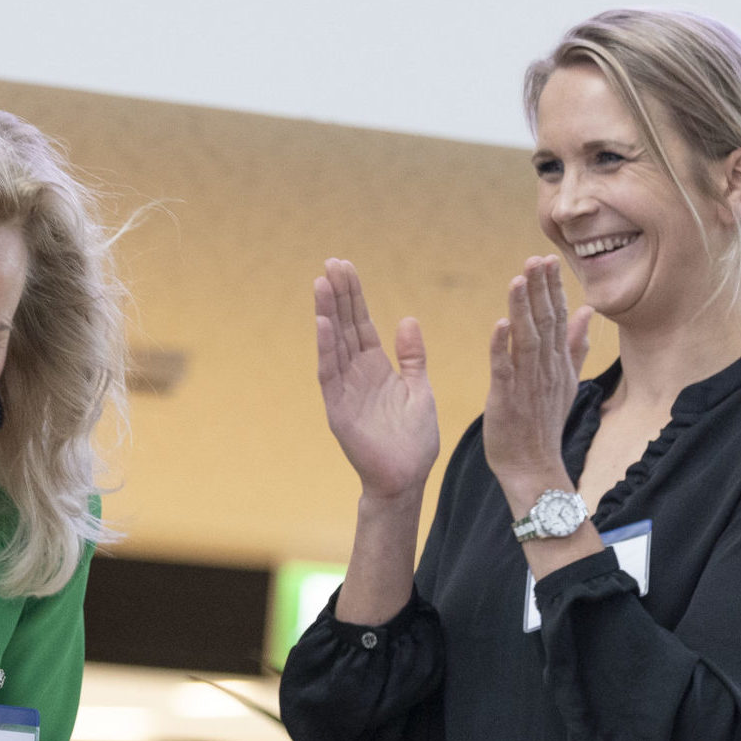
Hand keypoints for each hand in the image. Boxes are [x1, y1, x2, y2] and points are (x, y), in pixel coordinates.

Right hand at [313, 259, 440, 501]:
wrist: (406, 478)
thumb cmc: (414, 440)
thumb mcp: (420, 389)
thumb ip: (412, 356)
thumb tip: (406, 319)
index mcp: (376, 368)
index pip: (362, 323)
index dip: (354, 295)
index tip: (345, 267)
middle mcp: (356, 374)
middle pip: (344, 326)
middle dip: (338, 295)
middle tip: (330, 263)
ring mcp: (345, 390)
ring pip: (333, 344)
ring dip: (326, 314)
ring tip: (320, 283)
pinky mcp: (338, 409)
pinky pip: (330, 374)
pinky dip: (326, 349)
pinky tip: (322, 324)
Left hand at [482, 256, 593, 507]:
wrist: (534, 466)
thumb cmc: (544, 423)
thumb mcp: (565, 380)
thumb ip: (575, 345)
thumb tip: (585, 310)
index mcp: (557, 362)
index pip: (556, 318)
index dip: (551, 288)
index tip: (547, 258)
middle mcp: (545, 368)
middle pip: (544, 322)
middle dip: (540, 289)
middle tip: (537, 257)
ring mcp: (527, 383)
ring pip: (526, 339)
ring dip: (522, 309)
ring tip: (519, 278)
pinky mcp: (506, 399)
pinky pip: (504, 369)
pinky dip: (501, 347)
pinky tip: (499, 324)